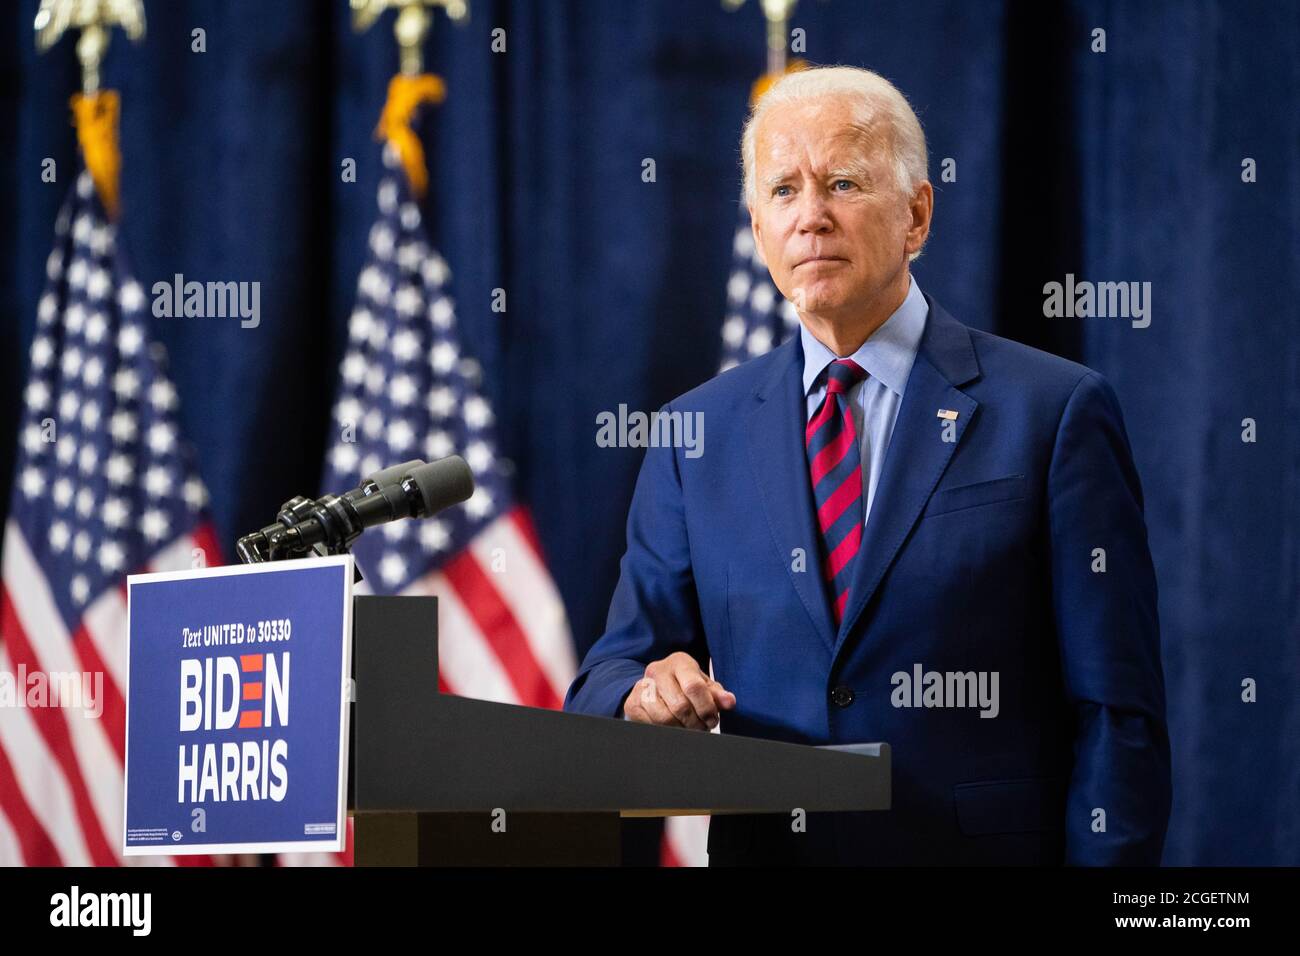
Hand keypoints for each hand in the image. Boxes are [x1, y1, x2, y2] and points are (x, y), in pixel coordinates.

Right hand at [622, 652, 736, 729]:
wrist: (657, 686)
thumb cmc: (685, 685)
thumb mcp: (704, 686)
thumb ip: (717, 694)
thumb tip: (729, 702)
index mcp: (679, 662)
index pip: (694, 687)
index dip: (706, 708)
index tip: (712, 719)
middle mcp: (658, 670)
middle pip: (680, 706)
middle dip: (695, 722)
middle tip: (702, 727)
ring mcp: (642, 687)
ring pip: (664, 718)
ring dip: (681, 729)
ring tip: (690, 729)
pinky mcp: (632, 703)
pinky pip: (650, 725)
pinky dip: (666, 731)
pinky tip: (674, 728)